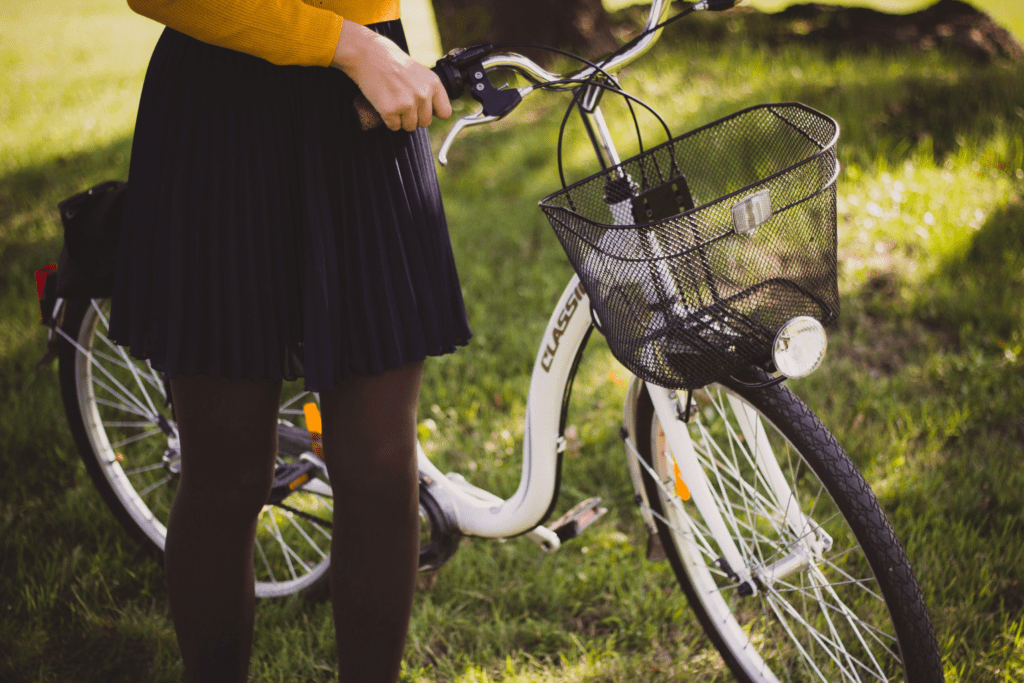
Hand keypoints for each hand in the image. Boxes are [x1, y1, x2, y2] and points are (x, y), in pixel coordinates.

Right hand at [331, 20, 450, 131]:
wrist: (369, 55)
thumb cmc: (393, 64)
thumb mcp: (420, 73)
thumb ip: (429, 91)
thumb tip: (436, 114)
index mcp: (433, 84)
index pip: (444, 113)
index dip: (433, 113)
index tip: (423, 109)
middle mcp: (423, 95)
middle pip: (425, 123)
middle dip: (414, 117)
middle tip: (402, 103)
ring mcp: (407, 104)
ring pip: (410, 127)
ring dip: (401, 119)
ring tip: (393, 102)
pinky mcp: (391, 110)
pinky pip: (394, 126)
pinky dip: (388, 120)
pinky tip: (384, 105)